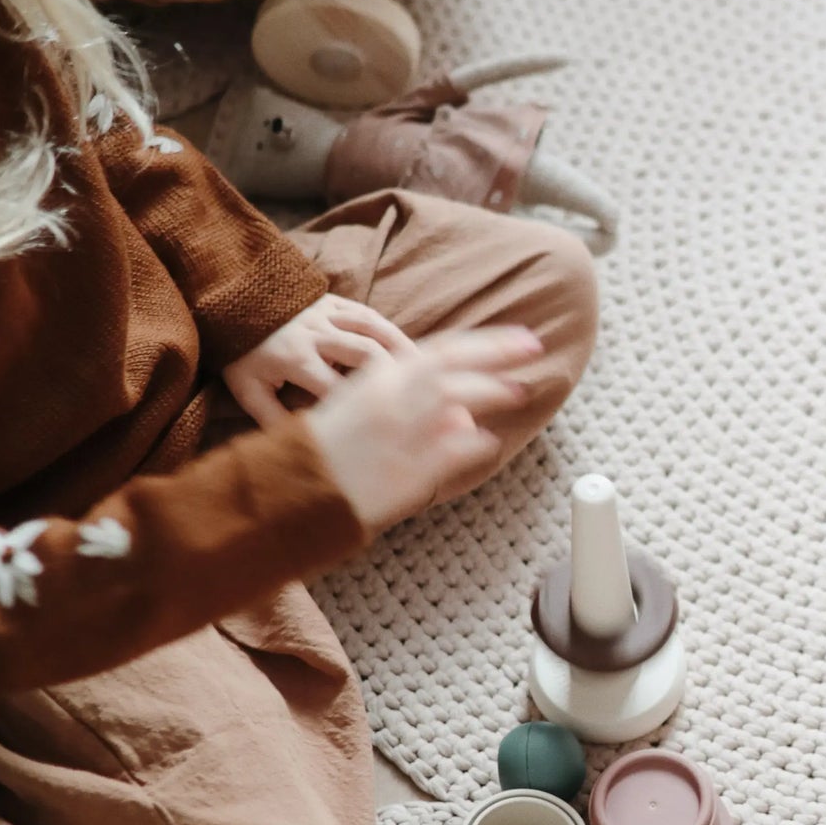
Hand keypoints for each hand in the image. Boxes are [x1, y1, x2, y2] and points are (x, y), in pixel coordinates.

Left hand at [223, 295, 414, 426]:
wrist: (232, 304)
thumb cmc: (242, 354)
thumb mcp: (247, 389)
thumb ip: (272, 418)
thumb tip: (302, 447)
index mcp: (295, 359)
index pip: (336, 388)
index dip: (363, 409)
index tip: (387, 428)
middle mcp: (316, 335)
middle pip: (365, 354)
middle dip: (396, 377)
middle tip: (425, 399)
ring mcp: (327, 314)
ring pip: (374, 330)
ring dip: (402, 351)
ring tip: (429, 374)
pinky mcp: (334, 301)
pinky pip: (369, 314)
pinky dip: (392, 332)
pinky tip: (412, 350)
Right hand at [302, 326, 545, 530]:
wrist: (291, 488)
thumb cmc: (321, 445)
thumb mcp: (357, 404)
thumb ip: (401, 394)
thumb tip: (449, 403)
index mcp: (378, 378)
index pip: (443, 349)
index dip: (487, 341)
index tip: (520, 337)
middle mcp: (393, 400)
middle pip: (456, 368)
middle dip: (499, 355)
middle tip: (534, 348)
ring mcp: (401, 433)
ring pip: (457, 401)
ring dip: (492, 392)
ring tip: (519, 391)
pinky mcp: (406, 469)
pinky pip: (450, 451)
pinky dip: (473, 443)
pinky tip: (490, 441)